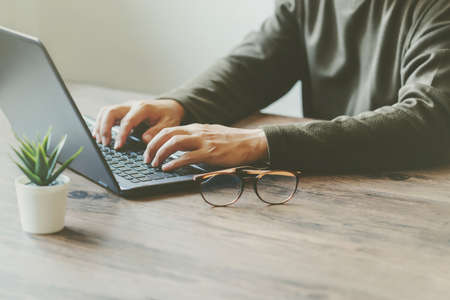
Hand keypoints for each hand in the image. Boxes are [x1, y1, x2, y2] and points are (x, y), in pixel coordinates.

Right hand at [93, 99, 184, 148]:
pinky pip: (107, 114)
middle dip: (104, 128)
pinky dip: (100, 124)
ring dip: (100, 126)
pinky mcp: (122, 111)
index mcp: (143, 108)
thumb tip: (144, 139)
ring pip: (106, 112)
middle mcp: (131, 105)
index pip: (127, 120)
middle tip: (105, 144)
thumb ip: (157, 132)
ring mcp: (125, 107)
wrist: (169, 107)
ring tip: (100, 141)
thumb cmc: (169, 116)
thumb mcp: (169, 124)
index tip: (118, 146)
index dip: (121, 134)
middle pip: (110, 112)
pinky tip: (99, 135)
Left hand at [144, 123, 268, 171]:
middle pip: (167, 134)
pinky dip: (174, 162)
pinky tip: (167, 168)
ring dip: (160, 154)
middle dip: (152, 146)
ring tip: (155, 164)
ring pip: (174, 143)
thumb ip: (196, 138)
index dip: (155, 140)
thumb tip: (182, 146)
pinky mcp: (210, 153)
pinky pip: (187, 156)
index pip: (169, 130)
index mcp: (196, 128)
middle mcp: (197, 132)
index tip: (149, 150)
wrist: (251, 142)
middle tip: (147, 159)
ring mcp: (203, 142)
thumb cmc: (232, 141)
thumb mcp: (211, 135)